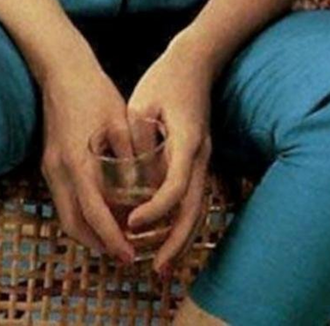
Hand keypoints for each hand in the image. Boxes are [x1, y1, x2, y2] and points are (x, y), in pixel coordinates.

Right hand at [40, 55, 137, 264]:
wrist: (61, 69)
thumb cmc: (94, 91)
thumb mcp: (119, 122)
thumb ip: (131, 157)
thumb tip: (146, 189)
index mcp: (78, 162)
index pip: (94, 214)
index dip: (112, 239)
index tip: (129, 256)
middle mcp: (58, 170)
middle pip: (73, 224)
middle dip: (97, 244)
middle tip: (123, 254)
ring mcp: (49, 166)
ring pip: (65, 214)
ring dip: (87, 231)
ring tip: (114, 237)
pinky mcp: (48, 160)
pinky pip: (62, 198)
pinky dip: (80, 213)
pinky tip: (101, 210)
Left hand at [124, 38, 213, 274]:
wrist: (197, 60)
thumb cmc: (166, 78)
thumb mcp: (142, 103)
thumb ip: (135, 138)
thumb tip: (125, 173)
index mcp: (187, 141)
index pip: (175, 187)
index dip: (155, 210)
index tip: (131, 223)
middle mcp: (201, 154)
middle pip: (194, 209)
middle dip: (176, 242)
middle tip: (157, 270)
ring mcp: (204, 157)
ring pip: (198, 207)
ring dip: (182, 237)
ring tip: (164, 263)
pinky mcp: (199, 157)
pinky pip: (194, 196)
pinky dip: (182, 219)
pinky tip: (167, 233)